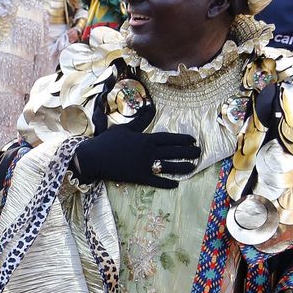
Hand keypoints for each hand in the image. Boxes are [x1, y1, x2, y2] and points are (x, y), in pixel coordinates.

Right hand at [71, 125, 199, 188]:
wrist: (93, 157)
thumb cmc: (107, 141)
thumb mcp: (125, 128)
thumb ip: (141, 120)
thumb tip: (152, 107)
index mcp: (146, 139)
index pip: (169, 138)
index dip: (182, 139)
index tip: (193, 140)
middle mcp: (148, 152)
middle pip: (173, 152)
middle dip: (187, 152)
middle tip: (199, 153)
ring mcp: (144, 165)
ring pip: (168, 166)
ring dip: (182, 167)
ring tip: (192, 167)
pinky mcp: (138, 177)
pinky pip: (155, 181)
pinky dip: (166, 183)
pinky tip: (175, 184)